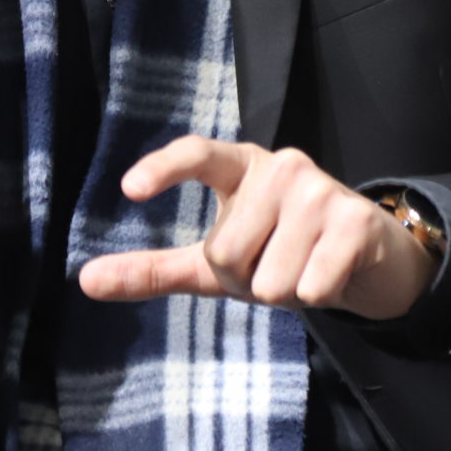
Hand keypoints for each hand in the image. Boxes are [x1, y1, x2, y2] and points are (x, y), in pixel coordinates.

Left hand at [77, 139, 439, 320]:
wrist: (365, 256)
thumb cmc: (280, 250)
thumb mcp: (214, 264)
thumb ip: (153, 269)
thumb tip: (85, 281)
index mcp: (241, 167)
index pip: (197, 155)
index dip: (163, 169)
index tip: (129, 189)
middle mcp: (279, 166)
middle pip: (226, 254)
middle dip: (247, 278)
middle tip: (274, 263)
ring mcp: (319, 189)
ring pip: (269, 280)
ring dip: (284, 291)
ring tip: (304, 266)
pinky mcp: (353, 220)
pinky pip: (310, 287)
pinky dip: (317, 295)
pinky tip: (331, 272)